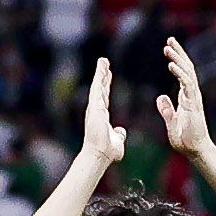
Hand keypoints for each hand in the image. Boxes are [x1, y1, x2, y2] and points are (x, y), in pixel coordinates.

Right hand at [72, 50, 129, 167]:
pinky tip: (101, 68)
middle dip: (102, 74)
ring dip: (100, 72)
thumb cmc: (107, 151)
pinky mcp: (95, 106)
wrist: (99, 154)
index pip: (104, 96)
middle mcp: (96, 109)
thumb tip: (121, 131)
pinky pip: (97, 88)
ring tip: (103, 60)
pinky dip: (99, 78)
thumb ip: (119, 135)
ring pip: (98, 86)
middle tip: (104, 62)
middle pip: (100, 87)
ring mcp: (94, 107)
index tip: (108, 74)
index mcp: (101, 115)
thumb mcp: (117, 140)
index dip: (106, 84)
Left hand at [148, 33, 212, 160]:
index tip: (168, 49)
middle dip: (179, 53)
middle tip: (170, 39)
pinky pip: (187, 84)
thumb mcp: (171, 122)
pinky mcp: (194, 104)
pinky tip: (171, 64)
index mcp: (186, 97)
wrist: (195, 151)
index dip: (176, 60)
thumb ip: (167, 109)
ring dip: (178, 58)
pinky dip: (179, 73)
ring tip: (169, 47)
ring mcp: (194, 98)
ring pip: (187, 73)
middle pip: (187, 68)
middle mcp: (192, 94)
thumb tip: (160, 97)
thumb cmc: (185, 139)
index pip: (182, 73)